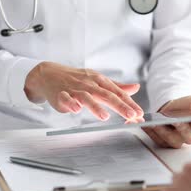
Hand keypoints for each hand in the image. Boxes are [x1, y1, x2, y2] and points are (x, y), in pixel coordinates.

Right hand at [24, 62, 143, 120]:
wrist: (50, 74)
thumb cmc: (78, 79)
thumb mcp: (99, 80)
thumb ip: (118, 87)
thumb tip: (136, 88)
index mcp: (100, 81)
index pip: (118, 93)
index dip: (129, 103)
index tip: (139, 113)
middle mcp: (89, 84)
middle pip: (107, 95)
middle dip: (120, 106)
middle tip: (131, 115)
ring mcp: (75, 89)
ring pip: (87, 97)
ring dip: (96, 107)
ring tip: (105, 117)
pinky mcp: (61, 94)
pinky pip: (66, 98)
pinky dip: (71, 103)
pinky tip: (76, 110)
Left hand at [142, 96, 190, 148]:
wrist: (171, 110)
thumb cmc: (185, 107)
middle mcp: (190, 137)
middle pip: (186, 135)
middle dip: (179, 127)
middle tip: (174, 120)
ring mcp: (177, 141)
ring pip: (170, 139)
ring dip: (162, 131)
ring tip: (155, 123)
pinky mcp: (165, 143)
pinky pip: (157, 139)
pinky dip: (151, 132)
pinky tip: (146, 125)